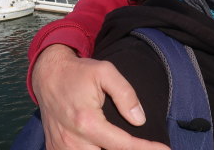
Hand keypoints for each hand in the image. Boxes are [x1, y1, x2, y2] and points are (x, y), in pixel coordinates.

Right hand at [32, 44, 168, 149]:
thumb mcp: (105, 71)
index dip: (146, 149)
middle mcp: (73, 140)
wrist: (48, 75)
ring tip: (126, 146)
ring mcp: (62, 148)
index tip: (165, 149)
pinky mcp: (55, 149)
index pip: (123, 145)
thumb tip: (139, 119)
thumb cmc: (78, 72)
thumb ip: (125, 93)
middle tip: (146, 147)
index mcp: (87, 122)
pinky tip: (104, 147)